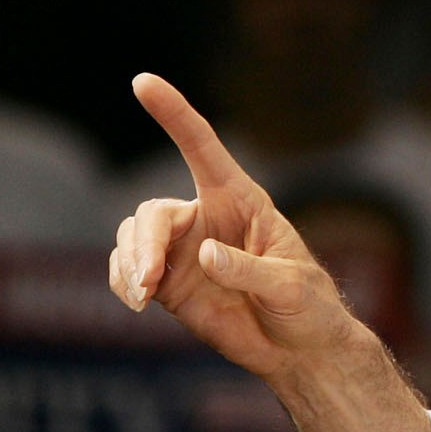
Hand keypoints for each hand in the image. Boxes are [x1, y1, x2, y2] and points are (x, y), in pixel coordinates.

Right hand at [107, 74, 369, 384]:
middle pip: (155, 211)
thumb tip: (204, 254)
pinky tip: (136, 302)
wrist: (300, 350)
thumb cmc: (309, 307)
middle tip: (148, 282)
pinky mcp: (168, 283)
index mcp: (241, 200)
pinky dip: (122, 282)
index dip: (174, 113)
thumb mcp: (291, 286)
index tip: (143, 81)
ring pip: (133, 238)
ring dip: (129, 264)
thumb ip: (251, 270)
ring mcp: (182, 251)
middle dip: (145, 244)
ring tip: (143, 297)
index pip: (201, 147)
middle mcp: (206, 218)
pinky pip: (127, 270)